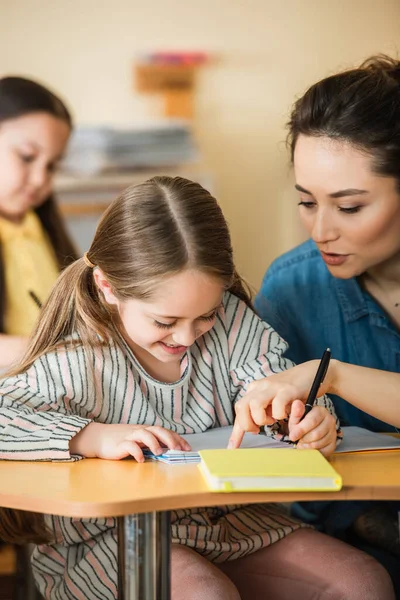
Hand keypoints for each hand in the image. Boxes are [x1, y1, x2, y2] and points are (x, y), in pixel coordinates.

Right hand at [70, 422, 191, 461]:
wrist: (98, 438)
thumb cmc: (120, 440)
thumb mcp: (138, 441)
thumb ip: (151, 444)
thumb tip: (168, 451)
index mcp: (146, 430)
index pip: (165, 431)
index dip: (177, 438)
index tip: (187, 448)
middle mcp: (139, 431)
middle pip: (157, 430)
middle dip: (169, 439)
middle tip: (178, 449)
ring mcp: (130, 436)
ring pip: (144, 434)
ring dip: (153, 442)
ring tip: (159, 452)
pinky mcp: (119, 444)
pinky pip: (129, 446)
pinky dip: (136, 452)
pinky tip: (141, 459)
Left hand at [228, 361, 334, 448]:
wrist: (309, 373)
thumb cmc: (290, 392)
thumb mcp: (272, 401)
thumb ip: (261, 412)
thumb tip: (250, 429)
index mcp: (254, 389)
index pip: (239, 409)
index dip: (236, 431)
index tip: (233, 448)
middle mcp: (261, 386)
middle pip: (242, 406)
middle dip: (247, 424)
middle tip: (258, 429)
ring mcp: (273, 387)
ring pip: (255, 404)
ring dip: (261, 419)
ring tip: (272, 420)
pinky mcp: (288, 389)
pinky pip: (278, 405)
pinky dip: (279, 415)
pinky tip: (285, 414)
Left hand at [288, 400, 336, 456]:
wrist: (308, 430)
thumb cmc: (301, 423)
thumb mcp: (296, 417)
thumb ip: (296, 412)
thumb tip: (297, 403)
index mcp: (321, 411)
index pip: (312, 421)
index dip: (301, 430)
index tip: (292, 436)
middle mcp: (330, 420)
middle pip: (316, 434)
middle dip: (304, 439)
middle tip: (297, 439)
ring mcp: (333, 432)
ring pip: (319, 443)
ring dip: (307, 446)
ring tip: (301, 443)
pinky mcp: (333, 443)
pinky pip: (324, 451)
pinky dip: (314, 451)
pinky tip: (308, 447)